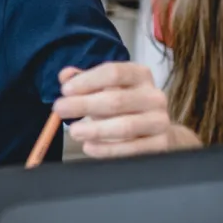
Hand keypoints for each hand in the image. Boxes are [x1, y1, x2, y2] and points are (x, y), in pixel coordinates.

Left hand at [53, 63, 200, 158]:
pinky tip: (89, 147)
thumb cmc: (125, 106)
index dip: (87, 81)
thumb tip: (65, 75)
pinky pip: (132, 149)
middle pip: (116, 100)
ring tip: (74, 131)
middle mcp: (153, 96)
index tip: (65, 90)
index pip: (113, 72)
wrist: (157, 131)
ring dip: (95, 129)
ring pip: (125, 126)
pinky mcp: (161, 144)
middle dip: (84, 105)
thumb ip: (84, 80)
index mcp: (140, 75)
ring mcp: (160, 120)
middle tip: (60, 109)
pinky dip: (108, 149)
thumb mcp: (105, 88)